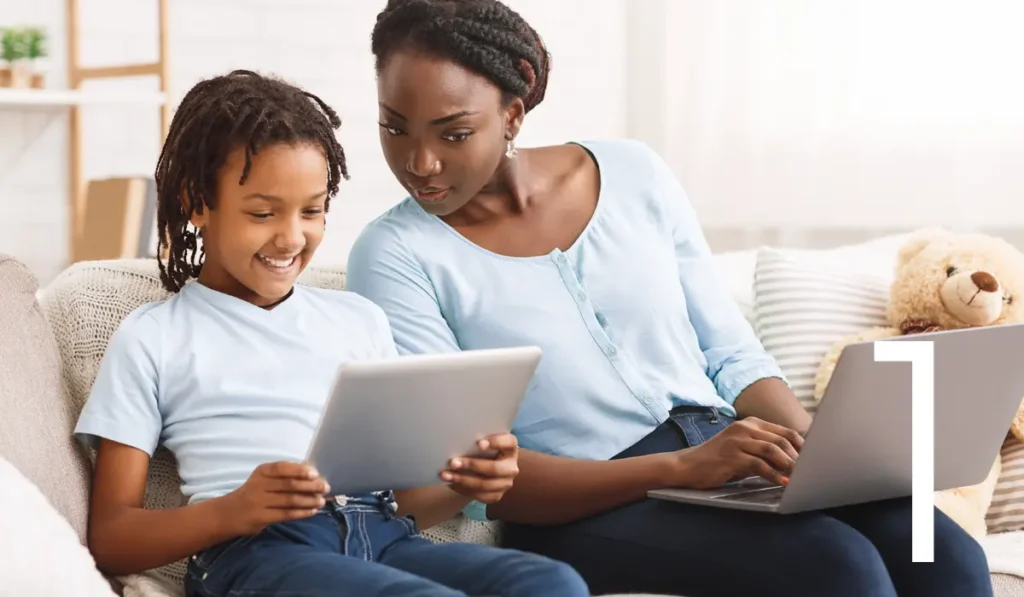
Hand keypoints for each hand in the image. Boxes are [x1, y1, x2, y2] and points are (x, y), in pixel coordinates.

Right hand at [219, 461, 329, 535]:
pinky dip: (302, 513)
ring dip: (309, 500)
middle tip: (326, 487)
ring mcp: (258, 502)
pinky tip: (312, 511)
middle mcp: (258, 485)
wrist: (228, 514)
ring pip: (289, 500)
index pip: (282, 468)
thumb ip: (284, 475)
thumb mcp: (263, 479)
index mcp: (261, 472)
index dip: (299, 470)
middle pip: (289, 484)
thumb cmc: (253, 493)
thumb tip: (312, 470)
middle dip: (310, 486)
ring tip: (321, 500)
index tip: (315, 474)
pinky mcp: (260, 518)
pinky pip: (285, 514)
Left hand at [440, 434, 519, 503]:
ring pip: (485, 485)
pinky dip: (463, 490)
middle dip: (472, 465)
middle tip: (453, 462)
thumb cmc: (481, 450)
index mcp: (511, 448)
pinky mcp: (497, 495)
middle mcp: (511, 467)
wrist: (483, 469)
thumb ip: (476, 440)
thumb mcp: (483, 443)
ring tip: (446, 475)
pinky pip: (480, 496)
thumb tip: (455, 437)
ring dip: (463, 480)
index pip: (509, 443)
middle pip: (494, 468)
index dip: (496, 442)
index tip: (479, 443)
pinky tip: (451, 484)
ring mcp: (506, 483)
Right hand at [674, 417, 803, 488]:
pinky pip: (758, 465)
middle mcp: (744, 428)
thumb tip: (794, 461)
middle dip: (798, 457)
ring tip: (800, 478)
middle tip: (811, 471)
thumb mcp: (743, 449)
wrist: (688, 465)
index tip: (815, 459)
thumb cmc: (719, 460)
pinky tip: (782, 483)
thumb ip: (764, 450)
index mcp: (750, 424)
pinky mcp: (731, 456)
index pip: (784, 431)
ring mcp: (736, 441)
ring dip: (789, 465)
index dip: (802, 446)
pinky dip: (774, 475)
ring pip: (772, 450)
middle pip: (781, 440)